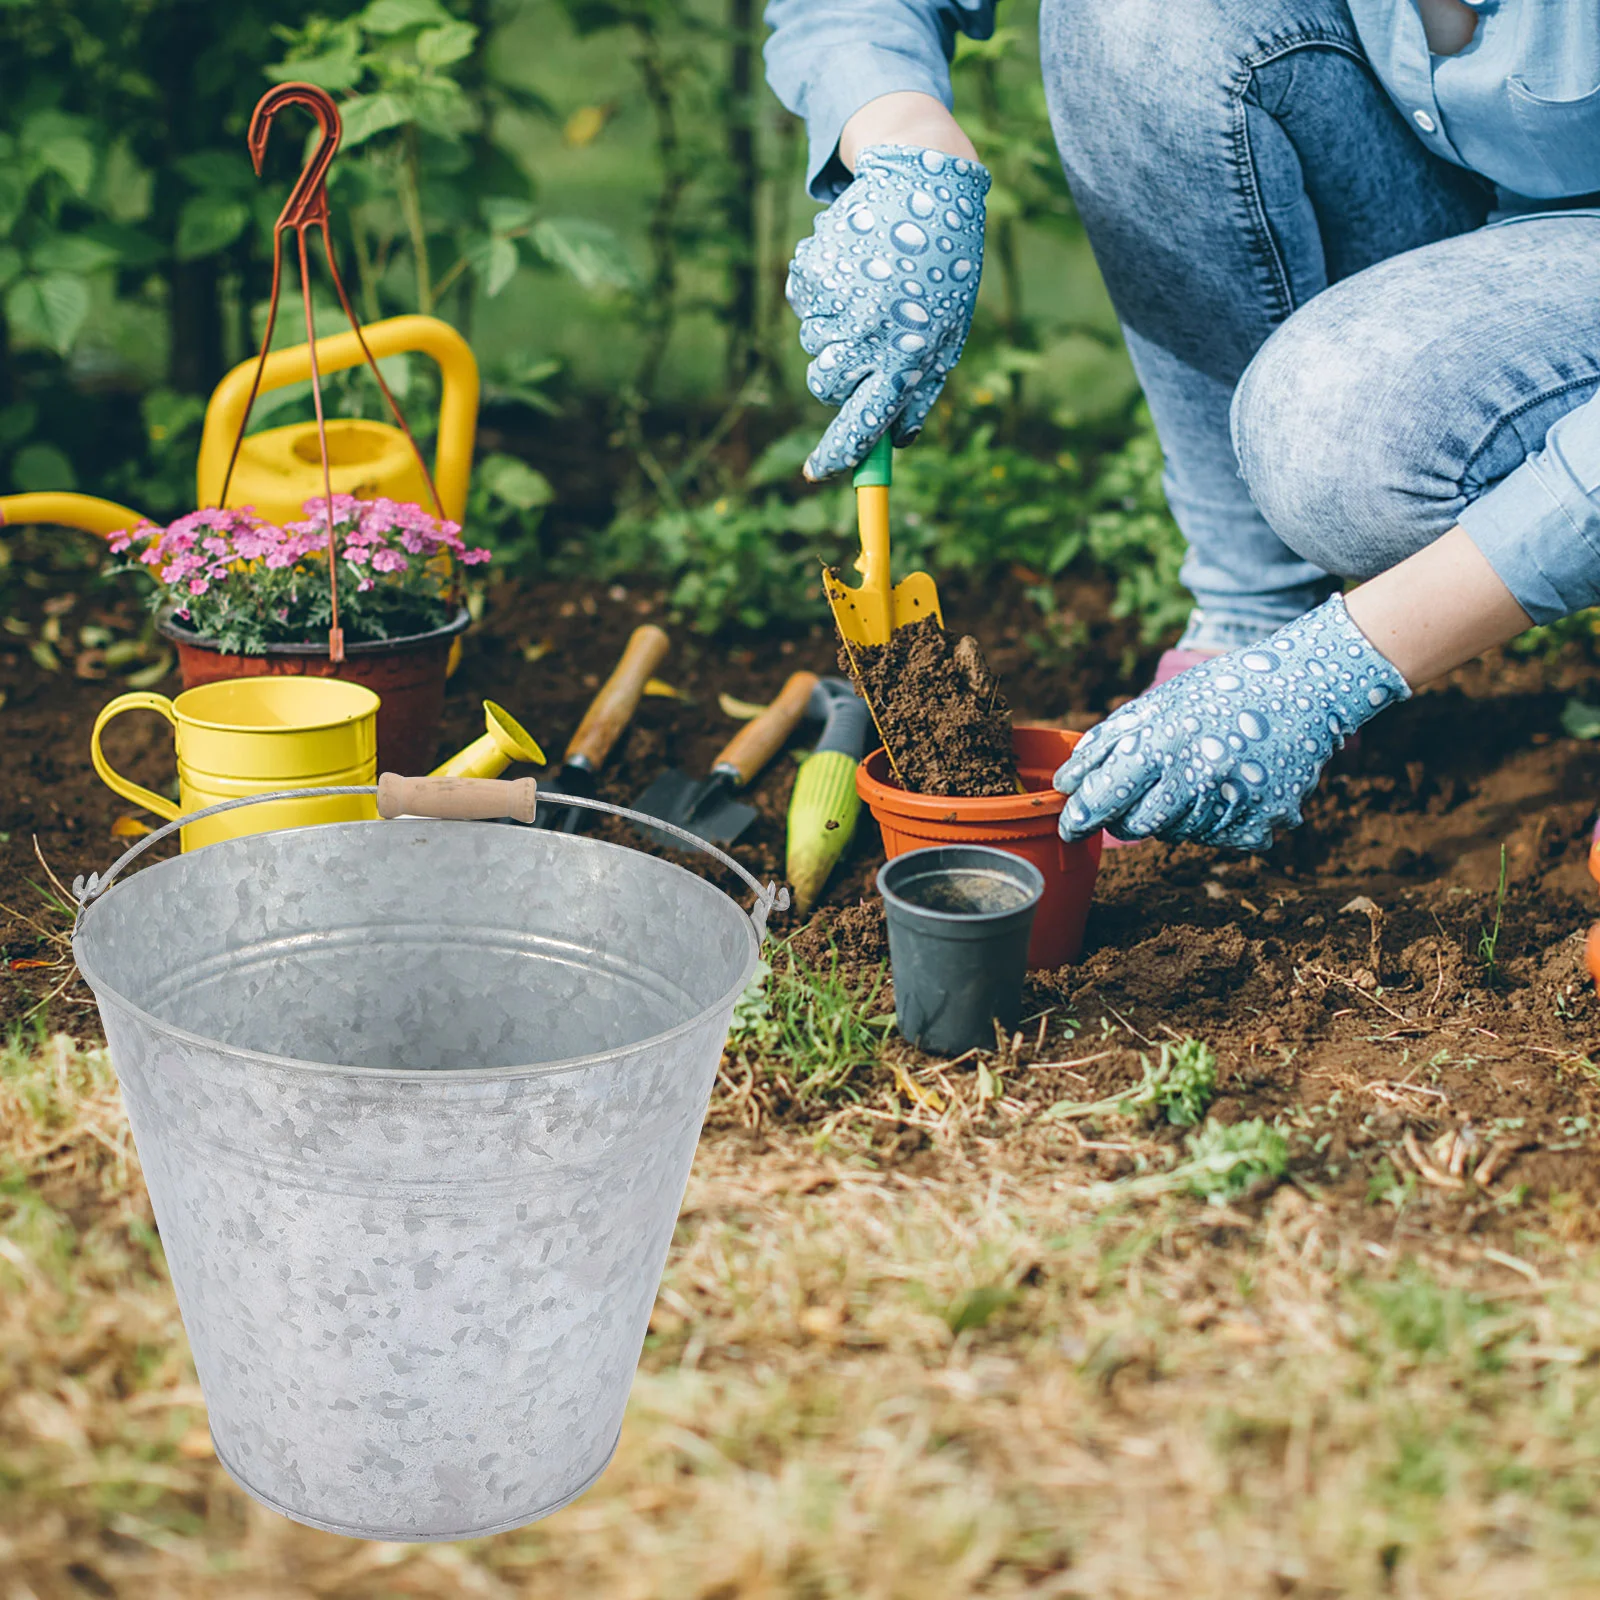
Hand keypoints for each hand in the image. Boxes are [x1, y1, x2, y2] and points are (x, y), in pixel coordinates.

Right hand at [787, 143, 988, 479]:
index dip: (838, 454)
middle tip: (861, 342)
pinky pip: (803, 302)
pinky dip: (821, 290)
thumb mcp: (946, 334)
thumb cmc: (941, 269)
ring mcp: (839, 302)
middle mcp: (871, 334)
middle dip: (836, 374)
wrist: (924, 182)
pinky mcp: (815, 271)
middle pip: (826, 385)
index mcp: (908, 356)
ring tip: (867, 289)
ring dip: (832, 327)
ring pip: (813, 344)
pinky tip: (851, 264)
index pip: (865, 423)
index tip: (817, 473)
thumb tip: (898, 441)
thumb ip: (920, 389)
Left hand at [1054, 596, 1410, 849]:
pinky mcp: (1263, 821)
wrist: (1304, 688)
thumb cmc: (1220, 692)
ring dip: (1177, 812)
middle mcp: (1197, 778)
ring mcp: (1232, 804)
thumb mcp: (1159, 703)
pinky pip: (1218, 838)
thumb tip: (1065, 781)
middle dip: (1127, 817)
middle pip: (1137, 826)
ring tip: (1202, 771)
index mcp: (1164, 743)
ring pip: (1178, 833)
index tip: (1070, 826)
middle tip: (1140, 794)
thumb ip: (1109, 742)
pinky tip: (1231, 784)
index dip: (1081, 817)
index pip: (1105, 797)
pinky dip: (1215, 819)